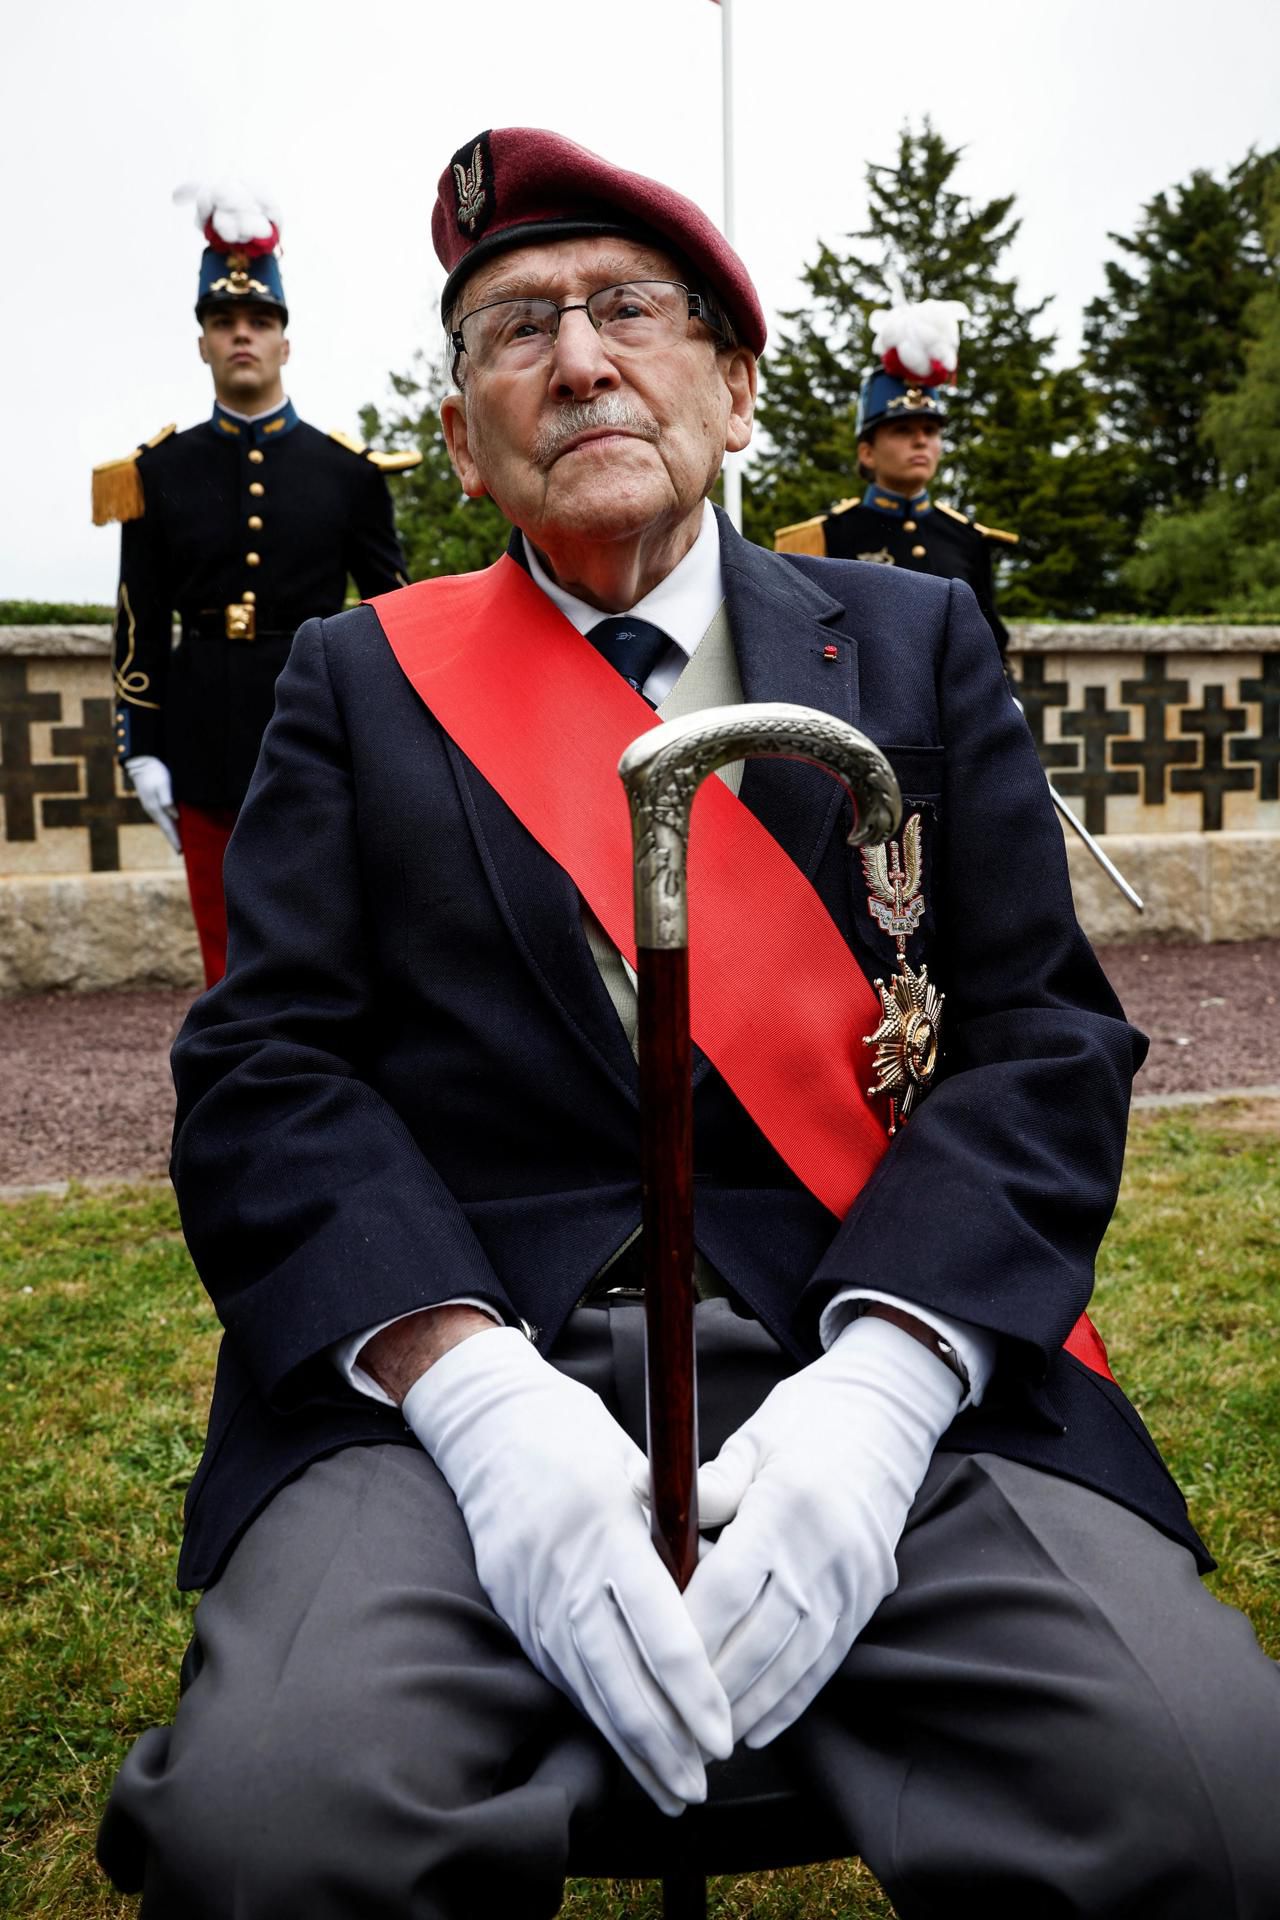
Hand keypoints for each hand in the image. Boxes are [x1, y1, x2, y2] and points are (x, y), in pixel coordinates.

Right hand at [124, 755, 180, 853]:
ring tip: (176, 841)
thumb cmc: (154, 772)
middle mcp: (152, 809)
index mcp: (155, 807)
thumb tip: (174, 816)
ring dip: (170, 832)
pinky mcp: (151, 801)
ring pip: (162, 822)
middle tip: (179, 851)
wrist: (141, 762)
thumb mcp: (163, 784)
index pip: (167, 827)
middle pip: (165, 827)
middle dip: (172, 839)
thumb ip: (167, 800)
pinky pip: (161, 816)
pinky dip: (167, 823)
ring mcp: (151, 805)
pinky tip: (171, 824)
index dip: (174, 839)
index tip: (180, 851)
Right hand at [403, 1329, 731, 1814]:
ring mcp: (532, 1596)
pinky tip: (625, 1746)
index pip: (660, 1631)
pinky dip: (597, 1714)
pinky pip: (562, 1672)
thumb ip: (680, 1541)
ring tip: (670, 1789)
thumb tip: (723, 1605)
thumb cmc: (581, 1440)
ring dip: (630, 1746)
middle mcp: (566, 1572)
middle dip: (663, 1743)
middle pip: (619, 1679)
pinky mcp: (514, 1608)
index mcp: (608, 1531)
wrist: (492, 1425)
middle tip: (700, 1787)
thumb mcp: (643, 1473)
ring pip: (587, 1688)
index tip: (723, 1735)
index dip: (693, 1692)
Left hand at [684, 1313, 962, 1749]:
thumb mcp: (753, 1440)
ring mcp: (853, 1578)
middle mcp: (825, 1550)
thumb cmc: (805, 1422)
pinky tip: (758, 1727)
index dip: (688, 1633)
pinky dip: (791, 1698)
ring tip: (704, 1738)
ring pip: (794, 1661)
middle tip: (664, 1720)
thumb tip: (638, 1488)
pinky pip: (828, 1660)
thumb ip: (705, 1483)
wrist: (886, 1415)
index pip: (728, 1588)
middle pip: (759, 1638)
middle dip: (711, 1687)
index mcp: (788, 1506)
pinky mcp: (869, 1595)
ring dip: (748, 1705)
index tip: (649, 1663)